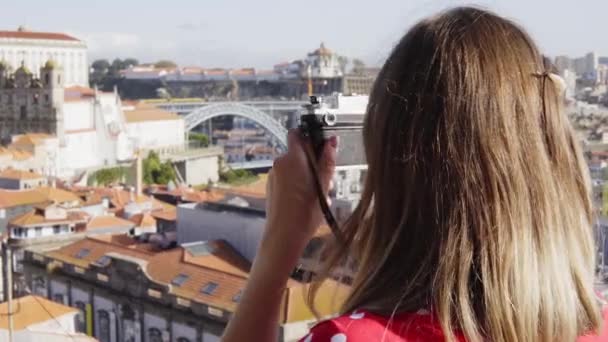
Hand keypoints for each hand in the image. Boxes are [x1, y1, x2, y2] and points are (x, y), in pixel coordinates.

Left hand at [264, 129, 336, 252]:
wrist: (284, 235)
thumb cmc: (304, 212)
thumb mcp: (323, 185)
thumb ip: (327, 161)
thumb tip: (332, 142)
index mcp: (293, 158)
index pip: (297, 133)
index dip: (310, 137)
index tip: (322, 147)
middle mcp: (280, 163)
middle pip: (298, 152)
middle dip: (312, 161)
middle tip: (325, 177)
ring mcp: (274, 175)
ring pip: (294, 167)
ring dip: (306, 174)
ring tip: (317, 193)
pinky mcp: (272, 187)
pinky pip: (287, 178)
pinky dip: (296, 184)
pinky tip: (306, 200)